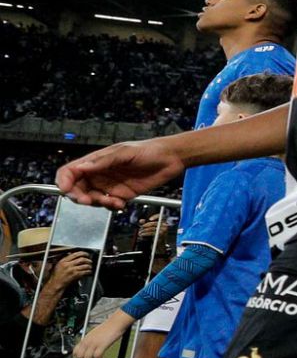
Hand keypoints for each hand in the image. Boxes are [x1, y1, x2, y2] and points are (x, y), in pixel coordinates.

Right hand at [47, 253, 94, 291]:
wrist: (56, 284)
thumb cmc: (57, 276)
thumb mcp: (59, 265)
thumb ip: (66, 260)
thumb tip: (74, 256)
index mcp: (63, 261)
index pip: (75, 254)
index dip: (83, 253)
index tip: (86, 254)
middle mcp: (68, 264)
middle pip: (82, 259)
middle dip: (88, 260)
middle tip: (90, 261)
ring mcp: (71, 270)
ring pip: (84, 265)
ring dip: (89, 266)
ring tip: (90, 267)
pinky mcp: (75, 275)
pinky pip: (85, 272)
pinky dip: (88, 271)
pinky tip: (89, 272)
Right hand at [57, 139, 186, 209]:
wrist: (172, 159)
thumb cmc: (149, 150)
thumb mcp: (126, 152)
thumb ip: (104, 161)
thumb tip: (82, 167)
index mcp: (96, 161)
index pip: (70, 172)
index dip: (64, 181)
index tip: (67, 191)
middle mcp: (99, 174)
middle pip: (77, 188)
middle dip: (80, 197)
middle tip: (90, 201)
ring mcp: (109, 185)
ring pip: (92, 199)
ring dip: (98, 203)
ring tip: (113, 201)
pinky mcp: (122, 195)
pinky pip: (108, 205)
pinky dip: (111, 207)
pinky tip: (121, 203)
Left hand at [74, 317, 126, 357]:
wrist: (116, 322)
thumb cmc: (108, 327)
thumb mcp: (94, 334)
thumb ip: (90, 341)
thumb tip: (89, 348)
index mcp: (85, 338)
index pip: (75, 351)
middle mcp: (88, 341)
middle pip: (80, 356)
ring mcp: (94, 343)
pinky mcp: (102, 345)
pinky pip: (97, 356)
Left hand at [137, 216, 172, 244]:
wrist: (159, 244)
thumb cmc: (154, 235)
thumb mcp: (150, 228)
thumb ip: (145, 223)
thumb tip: (141, 221)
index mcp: (163, 223)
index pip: (161, 216)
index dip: (155, 216)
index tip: (149, 219)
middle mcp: (165, 226)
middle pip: (154, 223)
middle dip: (146, 225)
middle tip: (141, 226)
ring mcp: (164, 231)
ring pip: (152, 228)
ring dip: (144, 230)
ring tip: (140, 232)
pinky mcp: (161, 236)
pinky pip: (152, 233)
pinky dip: (146, 233)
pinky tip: (142, 234)